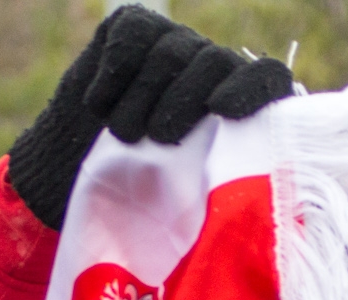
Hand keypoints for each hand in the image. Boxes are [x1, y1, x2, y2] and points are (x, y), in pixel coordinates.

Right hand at [7, 5, 293, 229]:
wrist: (80, 174)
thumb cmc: (143, 200)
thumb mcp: (189, 209)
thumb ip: (222, 196)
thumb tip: (244, 221)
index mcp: (242, 109)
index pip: (268, 79)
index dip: (251, 88)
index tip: (222, 109)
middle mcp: (214, 68)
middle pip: (214, 63)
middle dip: (185, 101)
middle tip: (161, 138)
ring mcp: (174, 43)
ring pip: (169, 52)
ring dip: (142, 97)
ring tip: (125, 135)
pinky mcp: (133, 29)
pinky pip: (131, 36)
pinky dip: (114, 74)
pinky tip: (99, 106)